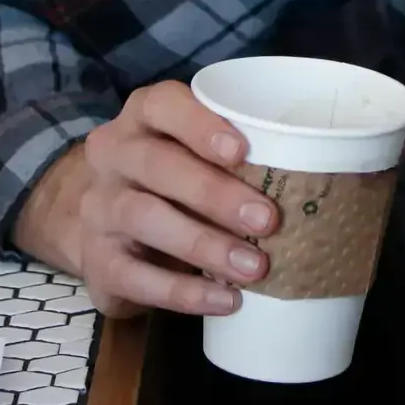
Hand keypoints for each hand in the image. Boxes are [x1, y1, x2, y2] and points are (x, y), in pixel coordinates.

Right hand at [13, 81, 280, 316]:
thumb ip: (233, 159)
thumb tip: (307, 187)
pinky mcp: (96, 261)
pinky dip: (183, 292)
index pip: (162, 105)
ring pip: (143, 217)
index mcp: (142, 117)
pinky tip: (224, 300)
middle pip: (156, 164)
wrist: (103, 227)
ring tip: (253, 267)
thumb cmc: (172, 181)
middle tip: (266, 219)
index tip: (242, 151)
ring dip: (204, 244)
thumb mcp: (193, 156)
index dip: (200, 125)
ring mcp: (98, 209)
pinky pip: (134, 277)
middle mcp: (112, 156)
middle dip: (214, 193)